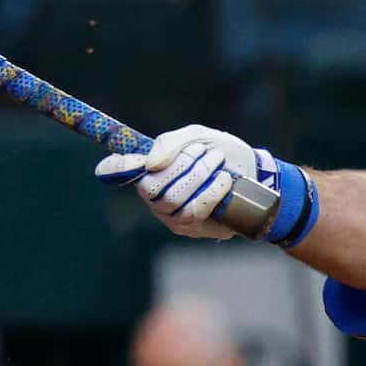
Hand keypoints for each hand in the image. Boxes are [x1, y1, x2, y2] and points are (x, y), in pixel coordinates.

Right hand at [94, 124, 265, 238]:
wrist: (254, 173)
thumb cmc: (220, 153)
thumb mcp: (197, 136)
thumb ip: (171, 143)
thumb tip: (150, 164)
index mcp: (148, 170)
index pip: (117, 170)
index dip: (113, 167)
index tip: (111, 164)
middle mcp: (153, 197)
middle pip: (150, 187)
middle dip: (180, 166)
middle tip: (204, 152)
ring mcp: (171, 216)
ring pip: (173, 200)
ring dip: (198, 176)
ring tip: (217, 161)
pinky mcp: (192, 229)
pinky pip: (194, 211)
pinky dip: (211, 191)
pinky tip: (224, 180)